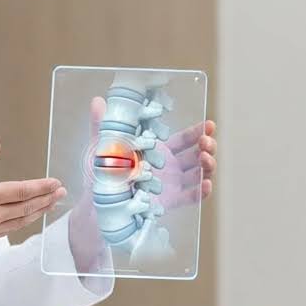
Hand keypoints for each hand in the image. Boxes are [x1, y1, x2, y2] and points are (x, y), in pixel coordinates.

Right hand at [0, 137, 65, 279]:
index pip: (21, 191)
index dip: (41, 186)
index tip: (56, 182)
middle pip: (26, 207)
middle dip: (46, 198)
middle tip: (61, 192)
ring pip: (19, 222)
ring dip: (38, 212)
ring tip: (50, 204)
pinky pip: (7, 231)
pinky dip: (21, 222)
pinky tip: (25, 217)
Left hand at [68, 99, 218, 269]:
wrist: (99, 204)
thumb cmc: (102, 174)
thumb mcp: (102, 148)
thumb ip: (101, 125)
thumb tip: (97, 101)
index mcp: (158, 149)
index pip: (184, 138)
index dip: (198, 131)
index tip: (208, 125)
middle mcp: (168, 166)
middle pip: (196, 154)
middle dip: (206, 146)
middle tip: (206, 143)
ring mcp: (171, 184)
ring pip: (198, 173)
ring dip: (207, 165)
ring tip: (206, 160)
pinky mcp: (170, 201)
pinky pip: (190, 196)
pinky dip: (202, 191)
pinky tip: (207, 184)